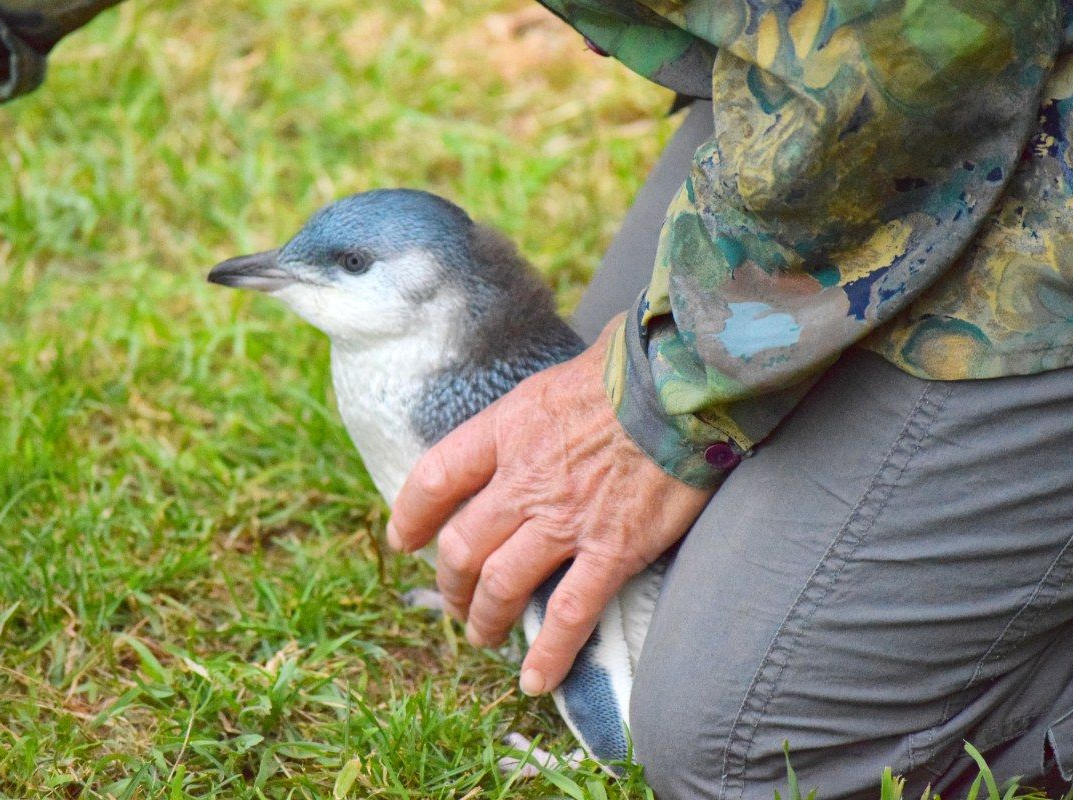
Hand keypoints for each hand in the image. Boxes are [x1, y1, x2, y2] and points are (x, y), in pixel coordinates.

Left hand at [387, 318, 713, 695]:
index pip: (434, 480)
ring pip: (501, 586)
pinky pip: (569, 614)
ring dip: (485, 620)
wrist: (683, 384)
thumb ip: (526, 414)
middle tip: (455, 600)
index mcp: (504, 432)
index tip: (402, 538)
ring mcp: (565, 520)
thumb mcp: (553, 381)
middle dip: (450, 583)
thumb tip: (526, 418)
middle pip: (461, 546)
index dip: (409, 515)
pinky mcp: (612, 550)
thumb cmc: (624, 370)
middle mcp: (523, 482)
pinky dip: (548, 654)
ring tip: (484, 636)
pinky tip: (535, 681)